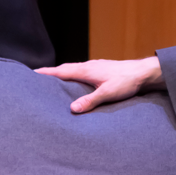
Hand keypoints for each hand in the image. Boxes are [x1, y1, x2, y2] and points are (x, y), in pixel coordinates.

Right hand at [35, 56, 164, 112]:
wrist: (144, 73)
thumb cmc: (127, 82)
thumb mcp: (108, 94)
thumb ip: (90, 101)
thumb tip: (72, 108)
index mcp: (86, 70)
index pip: (62, 71)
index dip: (46, 73)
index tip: (32, 73)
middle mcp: (89, 66)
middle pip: (65, 69)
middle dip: (51, 73)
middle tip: (37, 78)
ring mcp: (95, 67)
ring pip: (74, 70)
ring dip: (62, 74)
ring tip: (52, 81)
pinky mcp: (102, 70)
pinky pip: (82, 72)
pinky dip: (73, 75)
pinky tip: (75, 82)